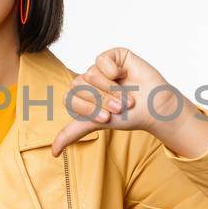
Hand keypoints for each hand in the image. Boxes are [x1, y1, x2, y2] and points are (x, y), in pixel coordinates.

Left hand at [50, 47, 207, 156]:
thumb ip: (72, 132)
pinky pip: (101, 60)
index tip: (107, 117)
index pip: (70, 99)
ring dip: (111, 90)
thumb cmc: (129, 116)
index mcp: (81, 95)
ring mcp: (99, 67)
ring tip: (127, 96)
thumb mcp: (96, 124)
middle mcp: (87, 80)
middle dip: (101, 101)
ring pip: (90, 75)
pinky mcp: (112, 55)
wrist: (154, 108)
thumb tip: (53, 153)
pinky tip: (124, 75)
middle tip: (120, 107)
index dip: (89, 109)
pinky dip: (113, 71)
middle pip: (79, 87)